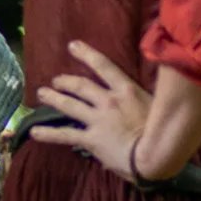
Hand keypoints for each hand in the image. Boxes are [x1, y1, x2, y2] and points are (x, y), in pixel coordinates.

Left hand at [29, 40, 152, 181]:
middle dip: (66, 81)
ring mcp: (98, 119)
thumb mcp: (159, 106)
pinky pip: (65, 134)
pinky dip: (48, 133)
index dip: (87, 55)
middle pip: (81, 85)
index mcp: (127, 91)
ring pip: (70, 105)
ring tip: (42, 93)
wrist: (157, 154)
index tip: (73, 46)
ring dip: (54, 99)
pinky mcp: (91, 138)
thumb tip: (145, 95)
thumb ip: (147, 98)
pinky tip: (34, 131)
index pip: (105, 66)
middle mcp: (109, 101)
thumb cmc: (165, 132)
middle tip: (55, 80)